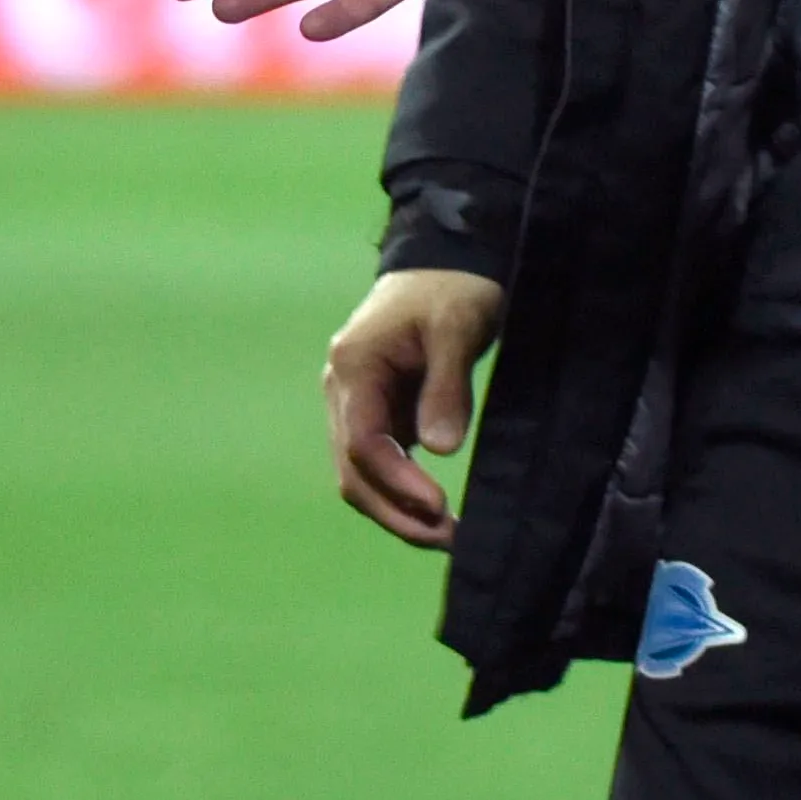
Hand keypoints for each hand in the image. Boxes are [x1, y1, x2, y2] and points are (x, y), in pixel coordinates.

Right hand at [323, 269, 502, 546]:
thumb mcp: (457, 326)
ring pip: (361, 476)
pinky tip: (437, 515)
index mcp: (354, 366)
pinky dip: (403, 495)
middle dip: (396, 512)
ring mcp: (356, 405)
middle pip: (353, 472)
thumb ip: (447, 385)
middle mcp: (343, 391)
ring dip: (398, 511)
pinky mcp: (378, 414)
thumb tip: (439, 449)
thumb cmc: (453, 287)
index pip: (363, 442)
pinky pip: (380, 466)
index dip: (397, 482)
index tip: (439, 507)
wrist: (447, 260)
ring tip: (447, 536)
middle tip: (447, 539)